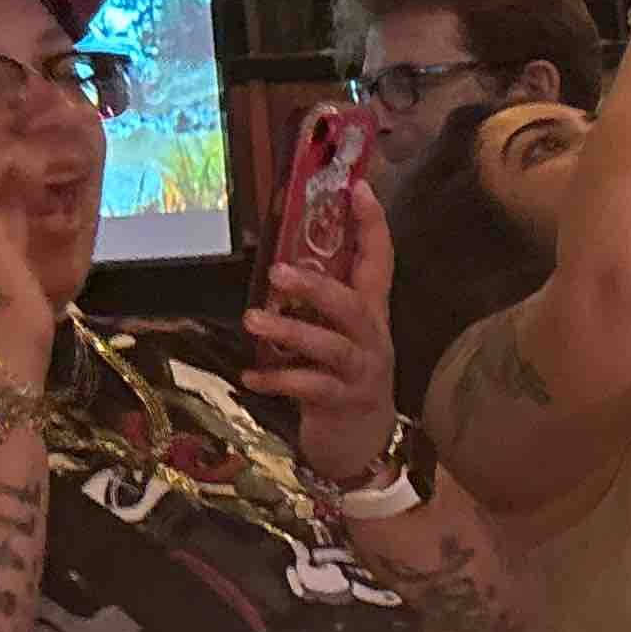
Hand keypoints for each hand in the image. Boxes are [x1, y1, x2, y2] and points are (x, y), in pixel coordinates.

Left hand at [242, 202, 402, 482]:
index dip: (373, 225)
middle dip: (318, 286)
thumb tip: (280, 265)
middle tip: (278, 272)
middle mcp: (372, 336)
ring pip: (332, 346)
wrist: (364, 443)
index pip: (380, 260)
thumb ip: (319, 305)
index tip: (359, 188)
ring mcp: (361, 370)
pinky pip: (311, 388)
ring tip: (253, 319)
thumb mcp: (338, 335)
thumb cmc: (342, 378)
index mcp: (371, 312)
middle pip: (354, 303)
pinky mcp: (344, 402)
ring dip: (291, 332)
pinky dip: (279, 381)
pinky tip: (250, 377)